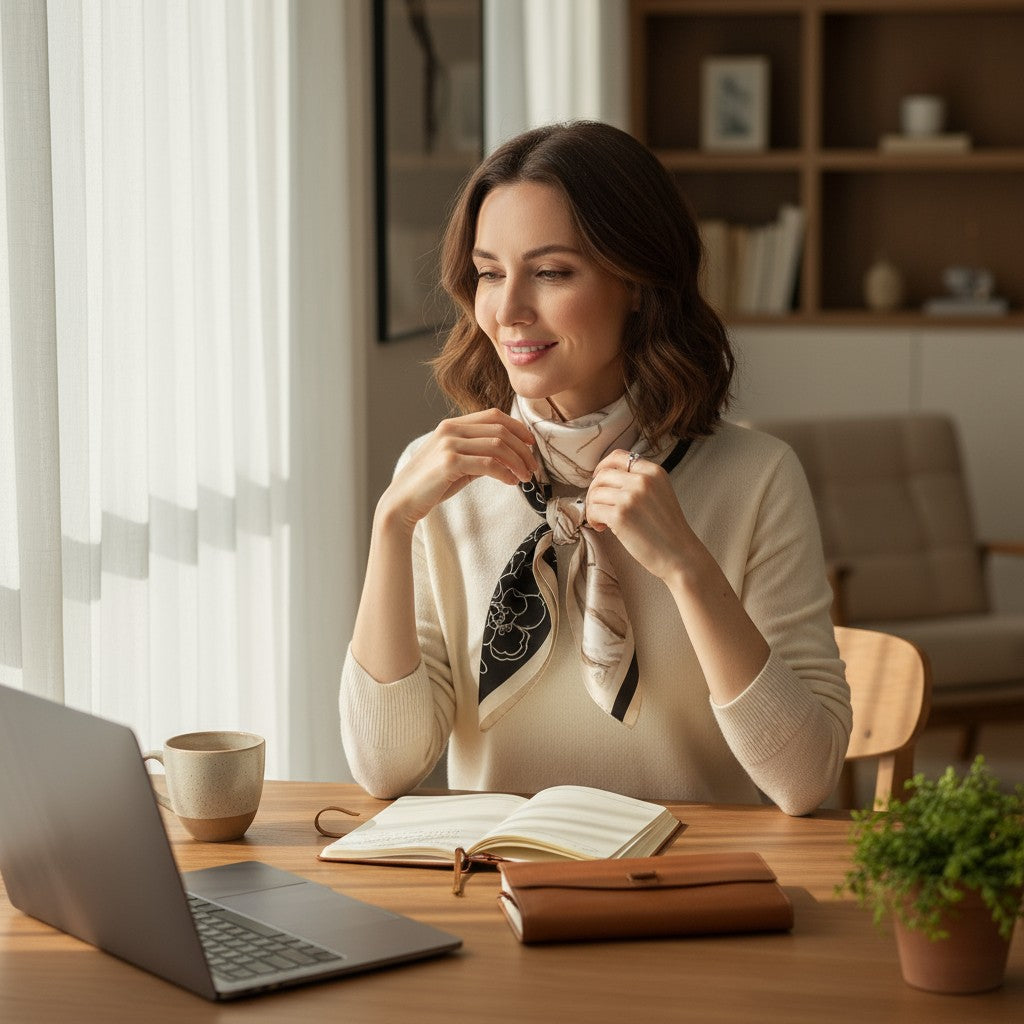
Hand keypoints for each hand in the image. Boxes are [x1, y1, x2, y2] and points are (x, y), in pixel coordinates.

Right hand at [378, 409, 537, 532]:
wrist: (402, 502)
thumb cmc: (430, 485)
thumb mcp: (457, 464)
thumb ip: (479, 455)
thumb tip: (508, 457)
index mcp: (452, 425)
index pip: (493, 416)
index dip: (518, 427)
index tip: (531, 444)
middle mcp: (450, 429)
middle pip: (500, 430)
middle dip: (523, 449)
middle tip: (534, 467)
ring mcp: (449, 444)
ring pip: (498, 445)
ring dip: (518, 462)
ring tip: (526, 477)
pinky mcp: (449, 462)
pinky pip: (488, 464)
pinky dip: (505, 473)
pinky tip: (512, 482)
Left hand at [584, 449, 697, 581]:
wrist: (680, 555)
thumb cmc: (667, 529)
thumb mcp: (660, 493)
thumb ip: (640, 481)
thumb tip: (606, 477)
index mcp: (653, 471)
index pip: (619, 456)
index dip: (602, 466)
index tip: (597, 478)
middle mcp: (642, 480)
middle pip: (602, 475)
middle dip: (594, 491)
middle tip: (598, 507)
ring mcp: (631, 496)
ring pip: (595, 493)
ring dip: (592, 507)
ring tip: (602, 521)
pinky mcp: (620, 515)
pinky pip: (593, 510)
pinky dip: (593, 519)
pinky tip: (602, 528)